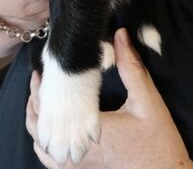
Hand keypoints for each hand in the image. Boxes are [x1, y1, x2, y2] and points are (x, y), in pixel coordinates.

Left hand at [26, 28, 192, 168]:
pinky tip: (48, 133)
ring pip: (42, 146)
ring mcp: (79, 166)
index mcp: (89, 130)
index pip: (51, 110)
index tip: (41, 73)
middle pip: (39, 128)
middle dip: (34, 103)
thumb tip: (120, 36)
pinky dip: (44, 145)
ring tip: (38, 104)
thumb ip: (131, 67)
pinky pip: (51, 162)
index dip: (40, 90)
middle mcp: (78, 151)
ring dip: (36, 124)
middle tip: (38, 83)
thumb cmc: (157, 140)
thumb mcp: (146, 100)